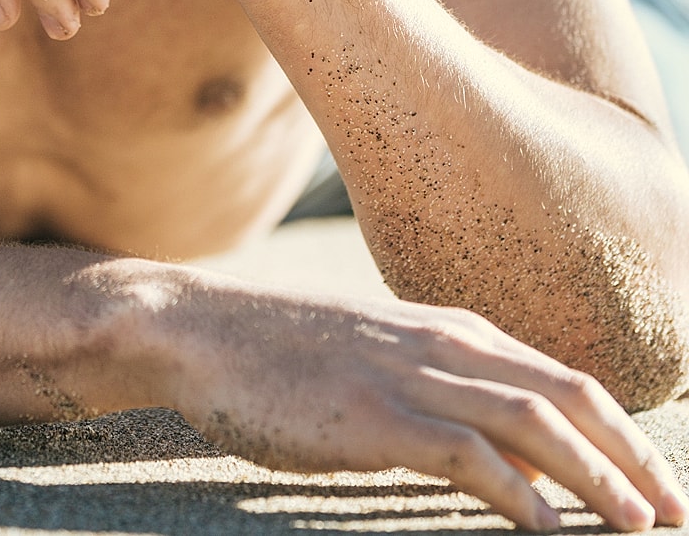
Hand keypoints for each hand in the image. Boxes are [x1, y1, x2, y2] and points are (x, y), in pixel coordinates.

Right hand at [166, 277, 688, 531]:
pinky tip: (545, 528)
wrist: (203, 329)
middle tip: (678, 517)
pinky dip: (516, 490)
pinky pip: (463, 451)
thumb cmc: (286, 352)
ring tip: (640, 526)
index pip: (565, 377)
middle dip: (634, 457)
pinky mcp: (372, 412)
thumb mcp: (383, 359)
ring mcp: (408, 374)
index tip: (662, 487)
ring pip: (533, 418)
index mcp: (450, 329)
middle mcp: (444, 343)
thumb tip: (518, 454)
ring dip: (597, 476)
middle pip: (569, 393)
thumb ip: (448, 391)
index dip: (625, 435)